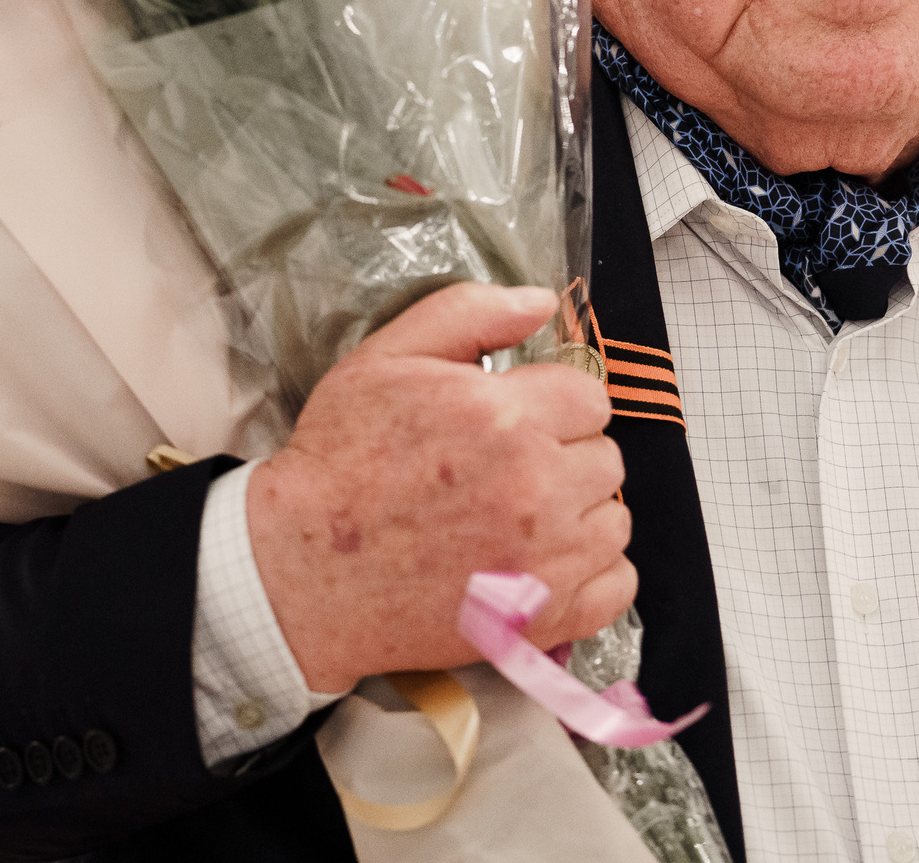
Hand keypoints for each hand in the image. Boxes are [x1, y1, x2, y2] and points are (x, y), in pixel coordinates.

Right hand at [247, 282, 633, 691]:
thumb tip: (540, 300)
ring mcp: (546, 560)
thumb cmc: (339, 459)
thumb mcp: (386, 357)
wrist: (302, 568)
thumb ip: (469, 313)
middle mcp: (537, 487)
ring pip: (613, 520)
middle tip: (508, 471)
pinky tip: (542, 563)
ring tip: (521, 519)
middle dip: (564, 456)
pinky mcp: (545, 618)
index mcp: (505, 417)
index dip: (553, 404)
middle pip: (605, 456)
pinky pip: (617, 586)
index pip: (590, 397)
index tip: (517, 421)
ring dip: (578, 514)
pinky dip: (591, 574)